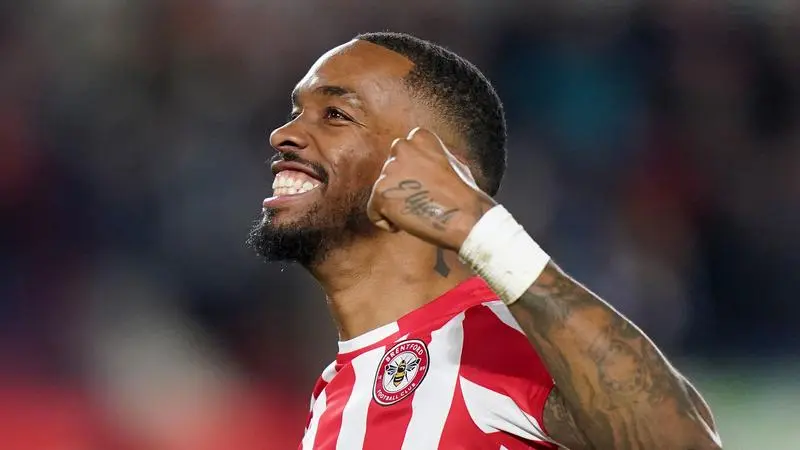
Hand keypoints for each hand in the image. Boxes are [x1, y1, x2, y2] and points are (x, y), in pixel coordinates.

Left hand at [367, 127, 495, 250]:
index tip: (426, 188)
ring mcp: (390, 169)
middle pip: (390, 173)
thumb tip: (422, 166)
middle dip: (401, 188)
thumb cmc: (464, 196)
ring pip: (383, 193)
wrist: (466, 217)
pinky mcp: (380, 191)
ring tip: (418, 214)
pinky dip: (388, 222)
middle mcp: (402, 147)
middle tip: (420, 202)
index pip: (403, 156)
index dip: (412, 176)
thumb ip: (431, 160)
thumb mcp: (453, 164)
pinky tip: (407, 224)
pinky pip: (374, 212)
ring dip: (397, 205)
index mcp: (420, 137)